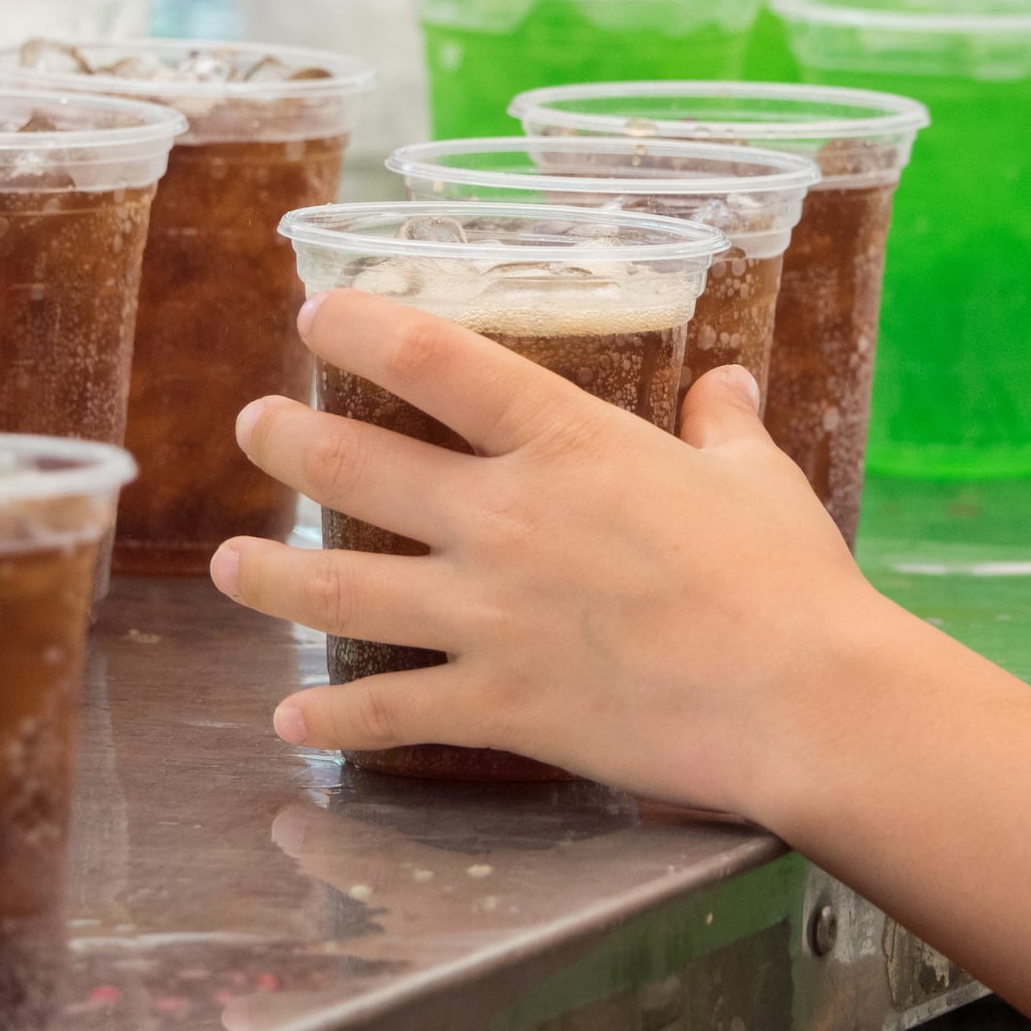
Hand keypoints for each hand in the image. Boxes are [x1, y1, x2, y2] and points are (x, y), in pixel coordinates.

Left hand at [215, 289, 905, 814]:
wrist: (801, 700)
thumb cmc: (789, 579)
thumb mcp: (755, 479)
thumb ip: (724, 426)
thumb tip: (726, 382)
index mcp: (567, 444)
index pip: (437, 362)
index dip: (364, 327)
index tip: (318, 312)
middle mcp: (505, 521)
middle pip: (356, 470)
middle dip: (288, 443)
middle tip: (253, 427)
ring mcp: (490, 617)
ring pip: (340, 590)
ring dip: (269, 577)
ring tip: (228, 565)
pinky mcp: (497, 705)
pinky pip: (387, 709)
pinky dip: (330, 716)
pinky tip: (290, 717)